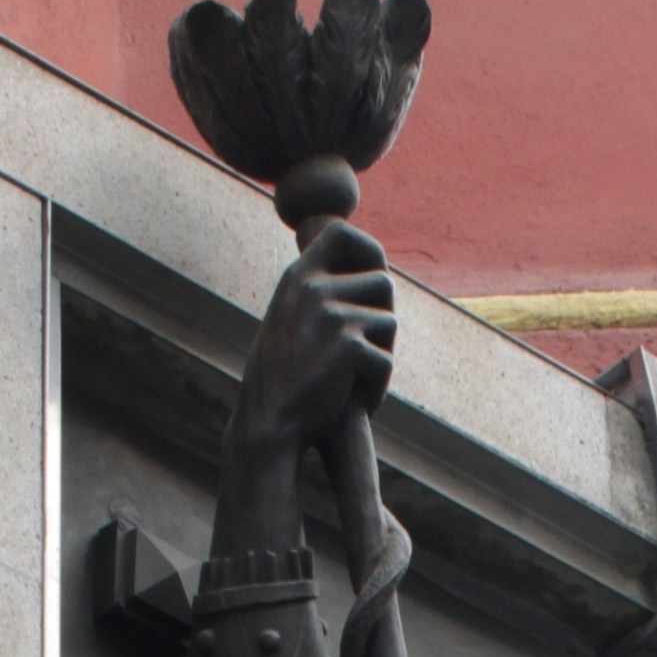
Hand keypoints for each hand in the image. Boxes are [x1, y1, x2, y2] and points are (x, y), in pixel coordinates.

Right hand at [234, 223, 396, 464]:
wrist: (268, 424)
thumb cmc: (282, 383)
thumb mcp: (291, 325)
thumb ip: (318, 298)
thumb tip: (370, 279)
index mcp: (296, 278)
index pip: (342, 233)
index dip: (369, 252)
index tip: (374, 278)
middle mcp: (312, 287)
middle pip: (382, 281)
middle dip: (384, 318)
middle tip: (372, 350)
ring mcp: (330, 314)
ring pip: (388, 322)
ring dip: (383, 354)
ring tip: (361, 379)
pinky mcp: (347, 346)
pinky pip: (385, 360)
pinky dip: (377, 387)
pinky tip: (360, 403)